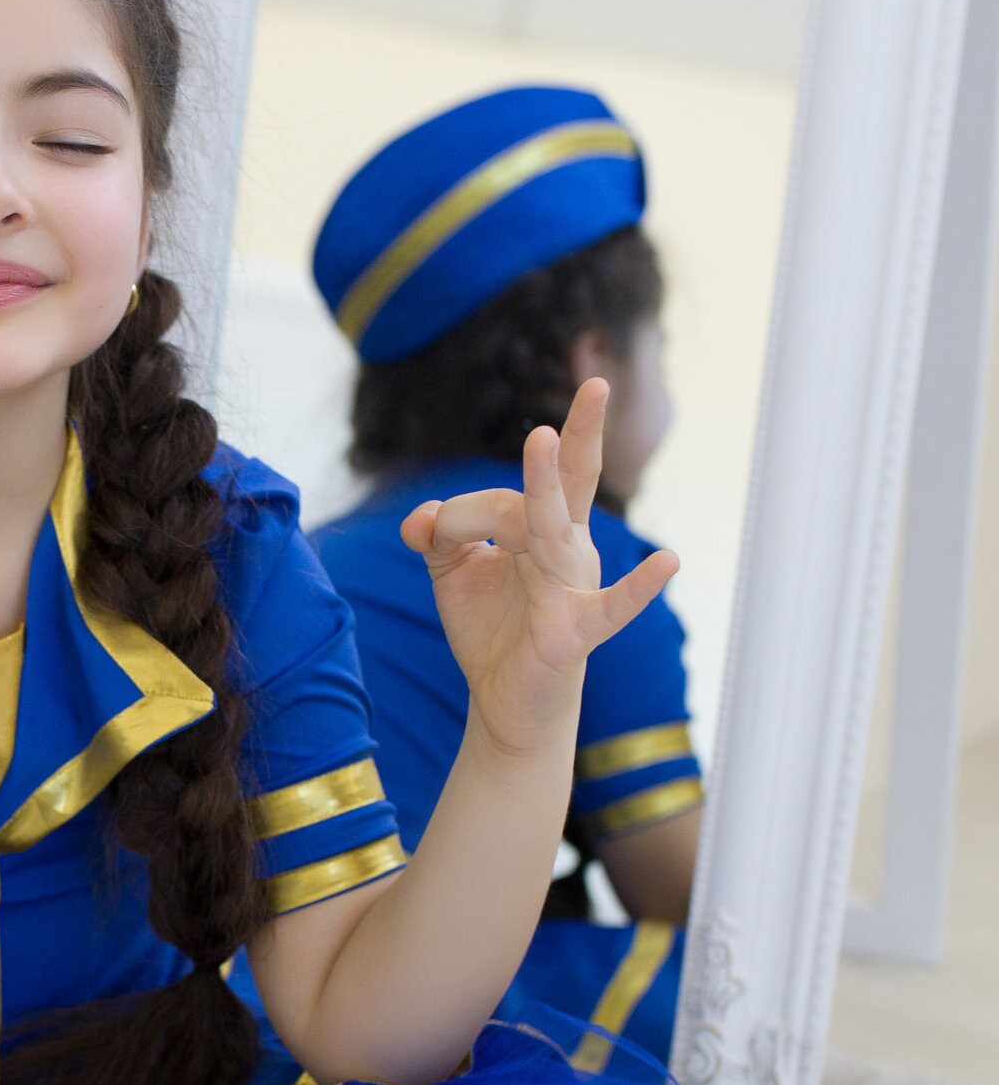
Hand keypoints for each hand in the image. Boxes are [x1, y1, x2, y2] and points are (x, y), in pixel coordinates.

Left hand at [401, 380, 676, 757]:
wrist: (502, 699)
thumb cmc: (491, 627)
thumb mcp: (452, 571)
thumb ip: (435, 534)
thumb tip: (418, 517)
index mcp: (545, 528)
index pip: (526, 484)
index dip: (475, 496)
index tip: (429, 529)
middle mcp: (569, 548)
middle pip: (567, 485)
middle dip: (579, 436)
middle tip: (594, 385)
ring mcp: (574, 586)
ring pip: (553, 529)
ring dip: (545, 487)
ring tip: (544, 441)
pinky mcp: (575, 630)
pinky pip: (612, 607)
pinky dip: (639, 588)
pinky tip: (666, 563)